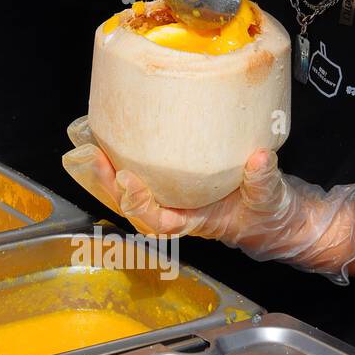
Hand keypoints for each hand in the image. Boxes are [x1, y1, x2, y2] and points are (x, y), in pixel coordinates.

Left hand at [62, 116, 354, 283]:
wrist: (271, 217)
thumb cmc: (267, 213)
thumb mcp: (271, 200)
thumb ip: (264, 181)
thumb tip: (258, 157)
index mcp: (193, 221)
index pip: (157, 220)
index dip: (139, 203)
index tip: (128, 179)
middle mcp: (173, 210)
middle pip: (128, 203)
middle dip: (104, 181)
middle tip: (88, 153)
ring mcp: (166, 194)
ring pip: (122, 188)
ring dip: (100, 167)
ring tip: (83, 139)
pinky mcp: (165, 176)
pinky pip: (132, 169)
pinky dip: (113, 154)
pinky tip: (97, 133)